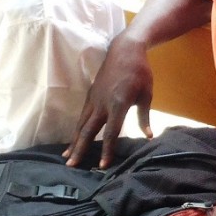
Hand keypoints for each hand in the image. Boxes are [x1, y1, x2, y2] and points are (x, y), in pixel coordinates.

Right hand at [64, 30, 153, 167]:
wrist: (125, 49)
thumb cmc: (140, 72)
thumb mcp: (146, 94)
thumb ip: (144, 117)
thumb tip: (148, 137)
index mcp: (119, 103)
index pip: (112, 132)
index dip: (107, 150)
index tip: (102, 165)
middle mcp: (102, 103)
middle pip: (89, 130)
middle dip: (80, 149)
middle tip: (72, 165)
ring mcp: (94, 98)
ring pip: (81, 124)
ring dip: (74, 141)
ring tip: (66, 156)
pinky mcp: (90, 94)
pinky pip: (82, 116)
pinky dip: (77, 129)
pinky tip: (73, 139)